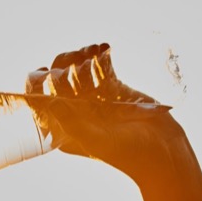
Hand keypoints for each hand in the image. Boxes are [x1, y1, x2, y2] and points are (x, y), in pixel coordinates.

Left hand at [25, 43, 192, 182]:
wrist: (163, 150)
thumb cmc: (128, 153)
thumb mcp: (97, 141)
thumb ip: (73, 124)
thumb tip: (51, 102)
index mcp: (63, 128)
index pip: (41, 102)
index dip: (37, 86)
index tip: (45, 72)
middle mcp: (75, 112)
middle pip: (58, 81)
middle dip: (63, 65)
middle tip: (76, 59)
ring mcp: (94, 98)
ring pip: (77, 70)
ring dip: (81, 56)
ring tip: (93, 50)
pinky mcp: (113, 89)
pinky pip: (100, 67)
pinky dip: (100, 56)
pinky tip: (105, 48)